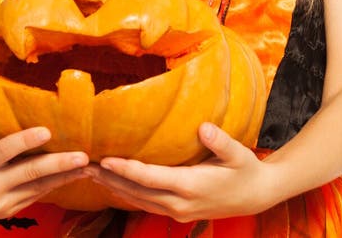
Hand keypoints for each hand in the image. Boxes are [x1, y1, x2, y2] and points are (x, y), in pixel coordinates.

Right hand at [0, 82, 88, 217]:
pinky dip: (57, 185)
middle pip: (30, 173)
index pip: (5, 151)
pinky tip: (75, 174)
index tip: (46, 131)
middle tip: (81, 155)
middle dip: (58, 164)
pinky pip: (37, 195)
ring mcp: (2, 202)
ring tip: (88, 164)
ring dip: (65, 176)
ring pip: (39, 188)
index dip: (25, 141)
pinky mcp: (11, 209)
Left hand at [83, 122, 274, 221]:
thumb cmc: (246, 170)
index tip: (105, 158)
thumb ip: (220, 141)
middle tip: (85, 164)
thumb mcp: (238, 153)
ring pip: (138, 201)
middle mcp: (180, 203)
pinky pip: (146, 204)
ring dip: (115, 187)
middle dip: (111, 178)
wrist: (256, 196)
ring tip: (93, 173)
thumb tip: (204, 128)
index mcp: (191, 186)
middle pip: (137, 192)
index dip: (126, 168)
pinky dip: (128, 194)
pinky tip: (115, 184)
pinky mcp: (178, 213)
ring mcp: (178, 211)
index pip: (150, 178)